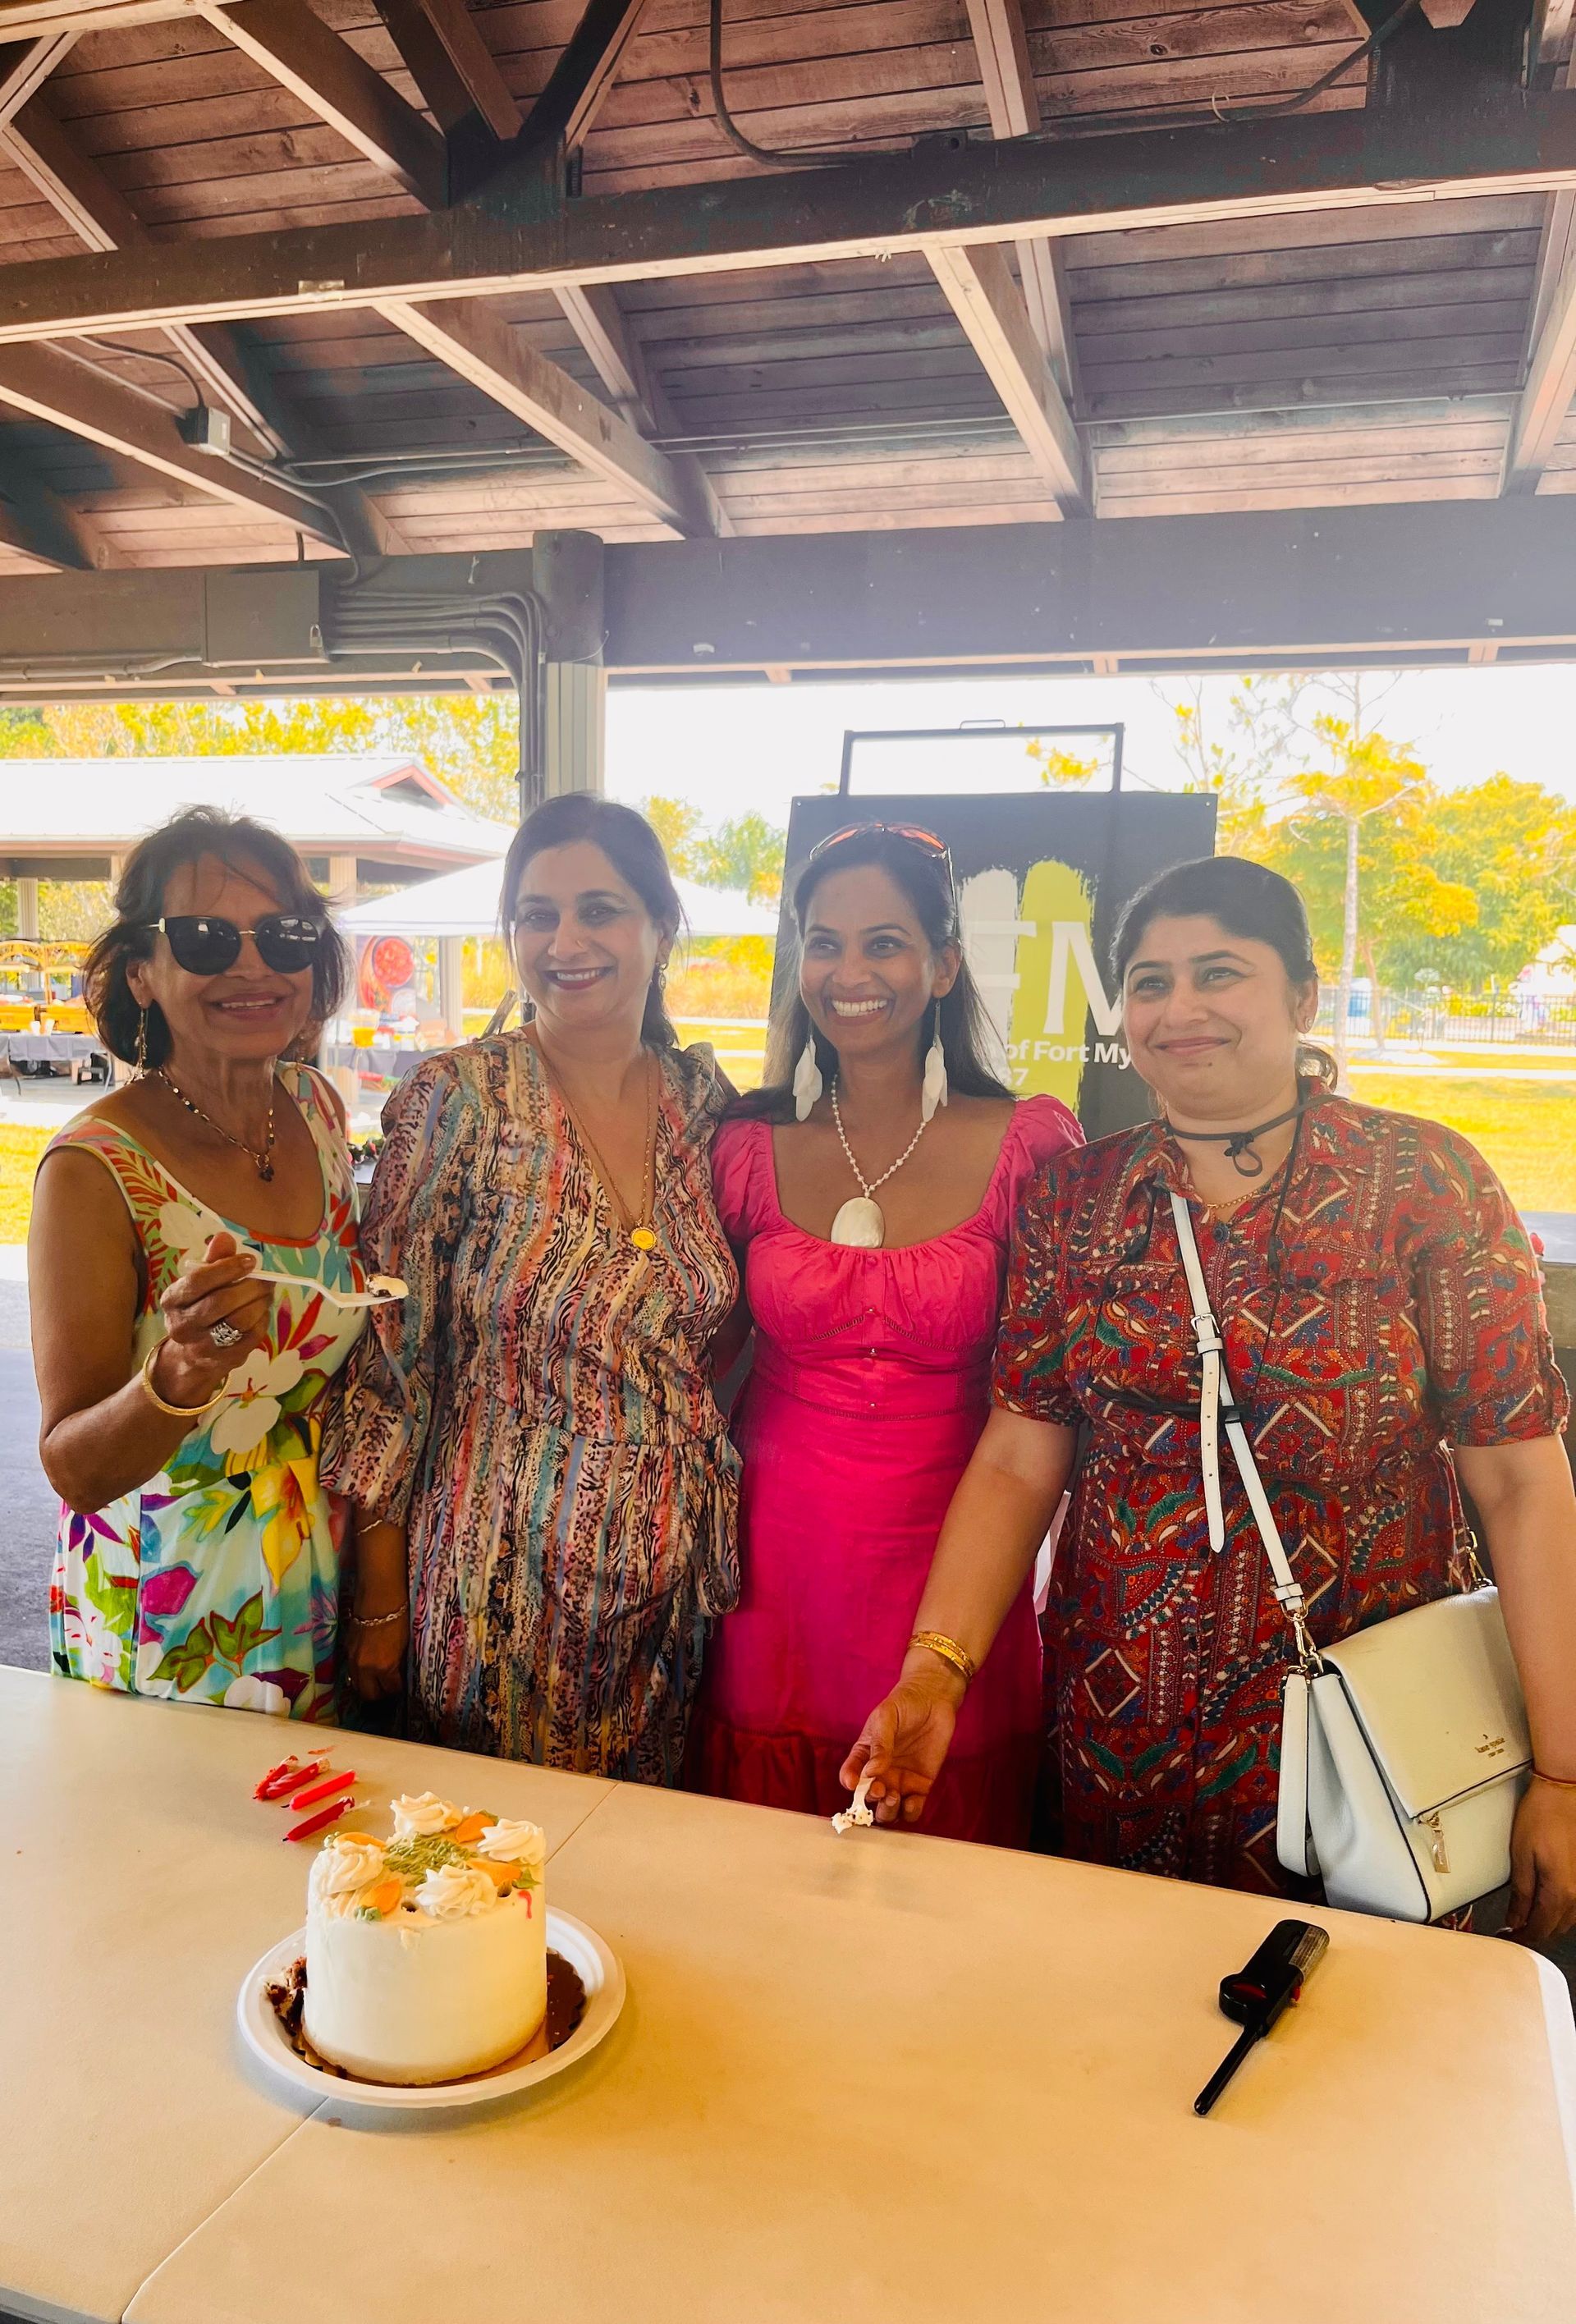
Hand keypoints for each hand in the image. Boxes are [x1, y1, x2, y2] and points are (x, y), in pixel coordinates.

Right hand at [154, 1233, 270, 1407]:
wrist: (190, 1356)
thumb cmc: (199, 1308)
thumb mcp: (199, 1283)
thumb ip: (213, 1261)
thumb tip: (224, 1237)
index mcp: (172, 1300)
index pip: (199, 1281)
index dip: (228, 1268)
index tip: (250, 1260)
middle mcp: (182, 1325)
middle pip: (221, 1303)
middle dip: (250, 1286)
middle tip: (266, 1279)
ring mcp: (202, 1347)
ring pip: (239, 1321)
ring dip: (260, 1303)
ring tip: (266, 1293)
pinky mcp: (225, 1360)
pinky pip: (252, 1336)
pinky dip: (262, 1319)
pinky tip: (261, 1311)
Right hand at [346, 1607, 408, 1700]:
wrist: (378, 1597)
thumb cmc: (399, 1618)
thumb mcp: (404, 1645)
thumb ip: (398, 1664)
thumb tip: (398, 1675)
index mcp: (384, 1667)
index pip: (391, 1689)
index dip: (397, 1690)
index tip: (401, 1686)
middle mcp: (365, 1668)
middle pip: (369, 1694)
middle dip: (380, 1694)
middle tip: (387, 1688)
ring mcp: (353, 1659)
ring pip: (356, 1684)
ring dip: (367, 1685)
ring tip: (377, 1680)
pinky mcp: (346, 1649)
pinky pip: (351, 1670)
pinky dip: (359, 1673)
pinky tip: (367, 1667)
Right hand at [839, 1662, 963, 1826]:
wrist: (932, 1699)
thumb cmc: (903, 1705)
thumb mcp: (886, 1719)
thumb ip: (880, 1745)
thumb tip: (872, 1772)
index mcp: (864, 1756)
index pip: (850, 1775)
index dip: (849, 1782)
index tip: (853, 1783)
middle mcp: (880, 1773)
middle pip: (868, 1799)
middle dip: (870, 1801)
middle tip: (880, 1790)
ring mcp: (900, 1781)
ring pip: (888, 1810)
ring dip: (888, 1812)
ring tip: (894, 1797)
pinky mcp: (920, 1785)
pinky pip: (912, 1808)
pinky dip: (910, 1812)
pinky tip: (911, 1802)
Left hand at [1504, 1777, 1575, 1944]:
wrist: (1563, 1793)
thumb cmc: (1541, 1818)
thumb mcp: (1521, 1856)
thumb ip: (1521, 1893)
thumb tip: (1516, 1920)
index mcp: (1560, 1892)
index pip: (1540, 1929)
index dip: (1521, 1938)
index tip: (1505, 1938)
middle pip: (1555, 1928)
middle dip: (1533, 1932)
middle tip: (1511, 1929)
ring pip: (1566, 1918)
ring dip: (1546, 1922)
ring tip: (1523, 1918)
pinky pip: (1572, 1903)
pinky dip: (1557, 1909)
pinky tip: (1542, 1902)